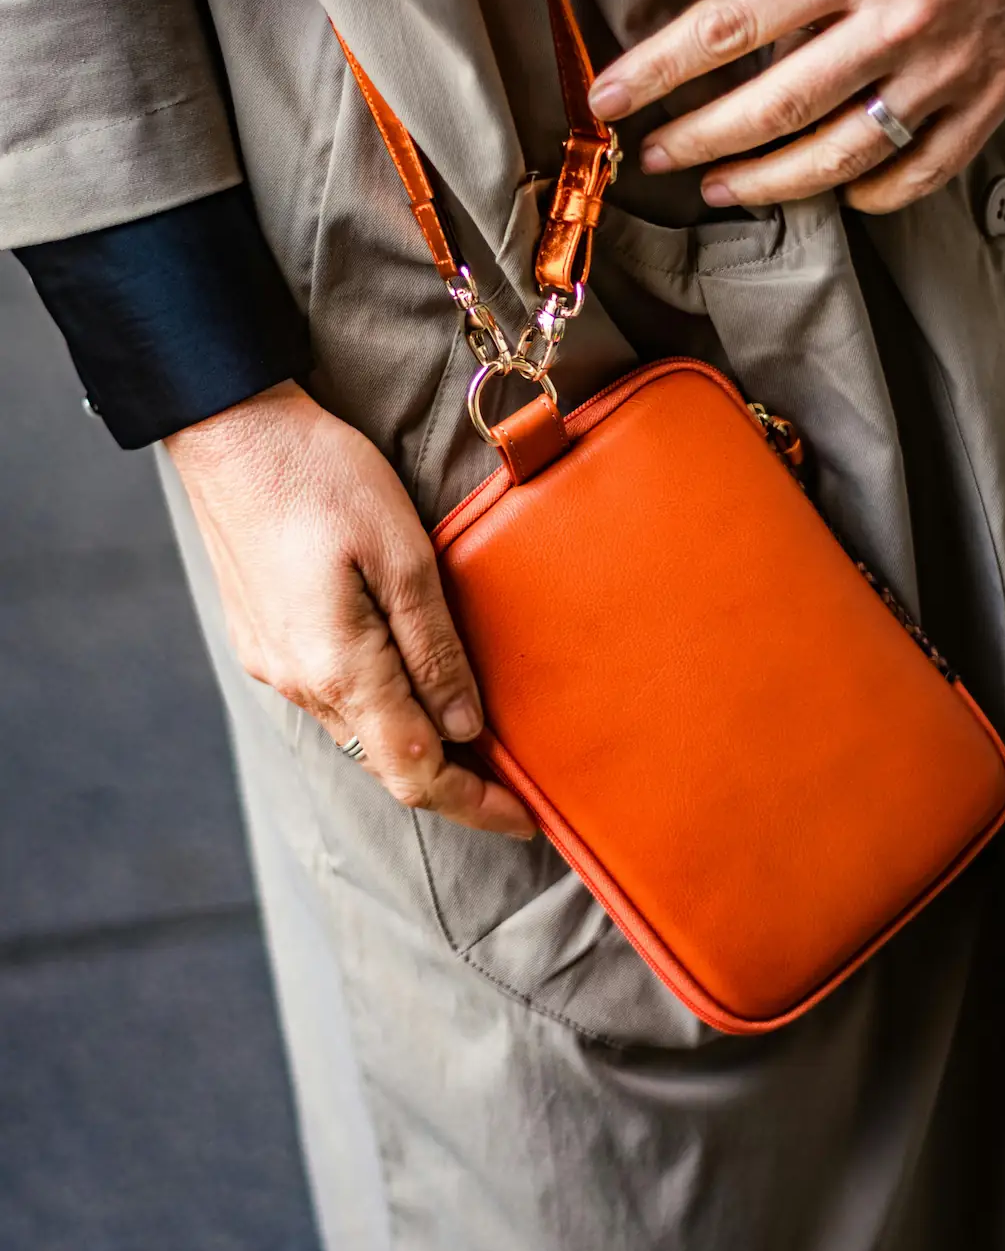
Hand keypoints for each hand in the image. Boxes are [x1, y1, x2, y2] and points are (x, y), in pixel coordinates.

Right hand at [165, 382, 534, 837]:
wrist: (230, 431)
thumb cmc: (321, 476)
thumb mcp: (401, 553)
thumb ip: (433, 647)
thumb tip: (464, 726)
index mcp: (338, 668)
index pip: (415, 772)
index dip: (475, 803)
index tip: (527, 819)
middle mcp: (299, 682)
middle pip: (385, 763)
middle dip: (451, 781)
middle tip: (514, 785)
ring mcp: (273, 664)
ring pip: (356, 732)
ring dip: (414, 745)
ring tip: (474, 737)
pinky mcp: (262, 639)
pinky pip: (330, 698)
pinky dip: (378, 709)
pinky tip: (409, 686)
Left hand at [587, 0, 1004, 213]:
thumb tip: (730, 35)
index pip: (728, 25)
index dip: (657, 69)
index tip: (605, 97)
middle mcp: (900, 16)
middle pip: (772, 108)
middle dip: (697, 140)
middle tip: (654, 155)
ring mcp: (950, 64)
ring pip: (836, 154)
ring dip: (764, 182)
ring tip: (719, 185)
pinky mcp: (993, 91)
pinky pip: (917, 172)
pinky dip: (866, 190)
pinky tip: (834, 187)